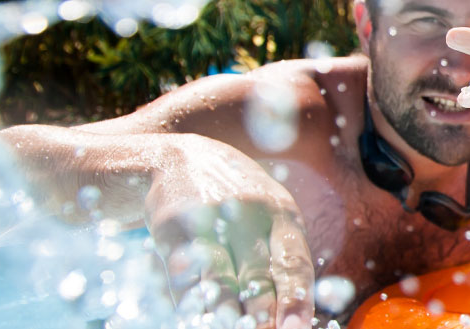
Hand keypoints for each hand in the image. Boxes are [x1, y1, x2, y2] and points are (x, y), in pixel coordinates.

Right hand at [145, 135, 312, 328]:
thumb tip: (297, 317)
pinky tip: (196, 317)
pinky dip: (190, 302)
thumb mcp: (270, 217)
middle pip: (257, 275)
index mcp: (282, 214)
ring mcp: (208, 218)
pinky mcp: (171, 226)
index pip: (293, 262)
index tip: (297, 328)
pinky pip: (183, 273)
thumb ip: (283, 261)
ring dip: (226, 313)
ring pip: (219, 277)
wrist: (180, 158)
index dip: (295, 298)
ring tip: (232, 327)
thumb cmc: (239, 203)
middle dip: (262, 314)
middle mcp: (248, 213)